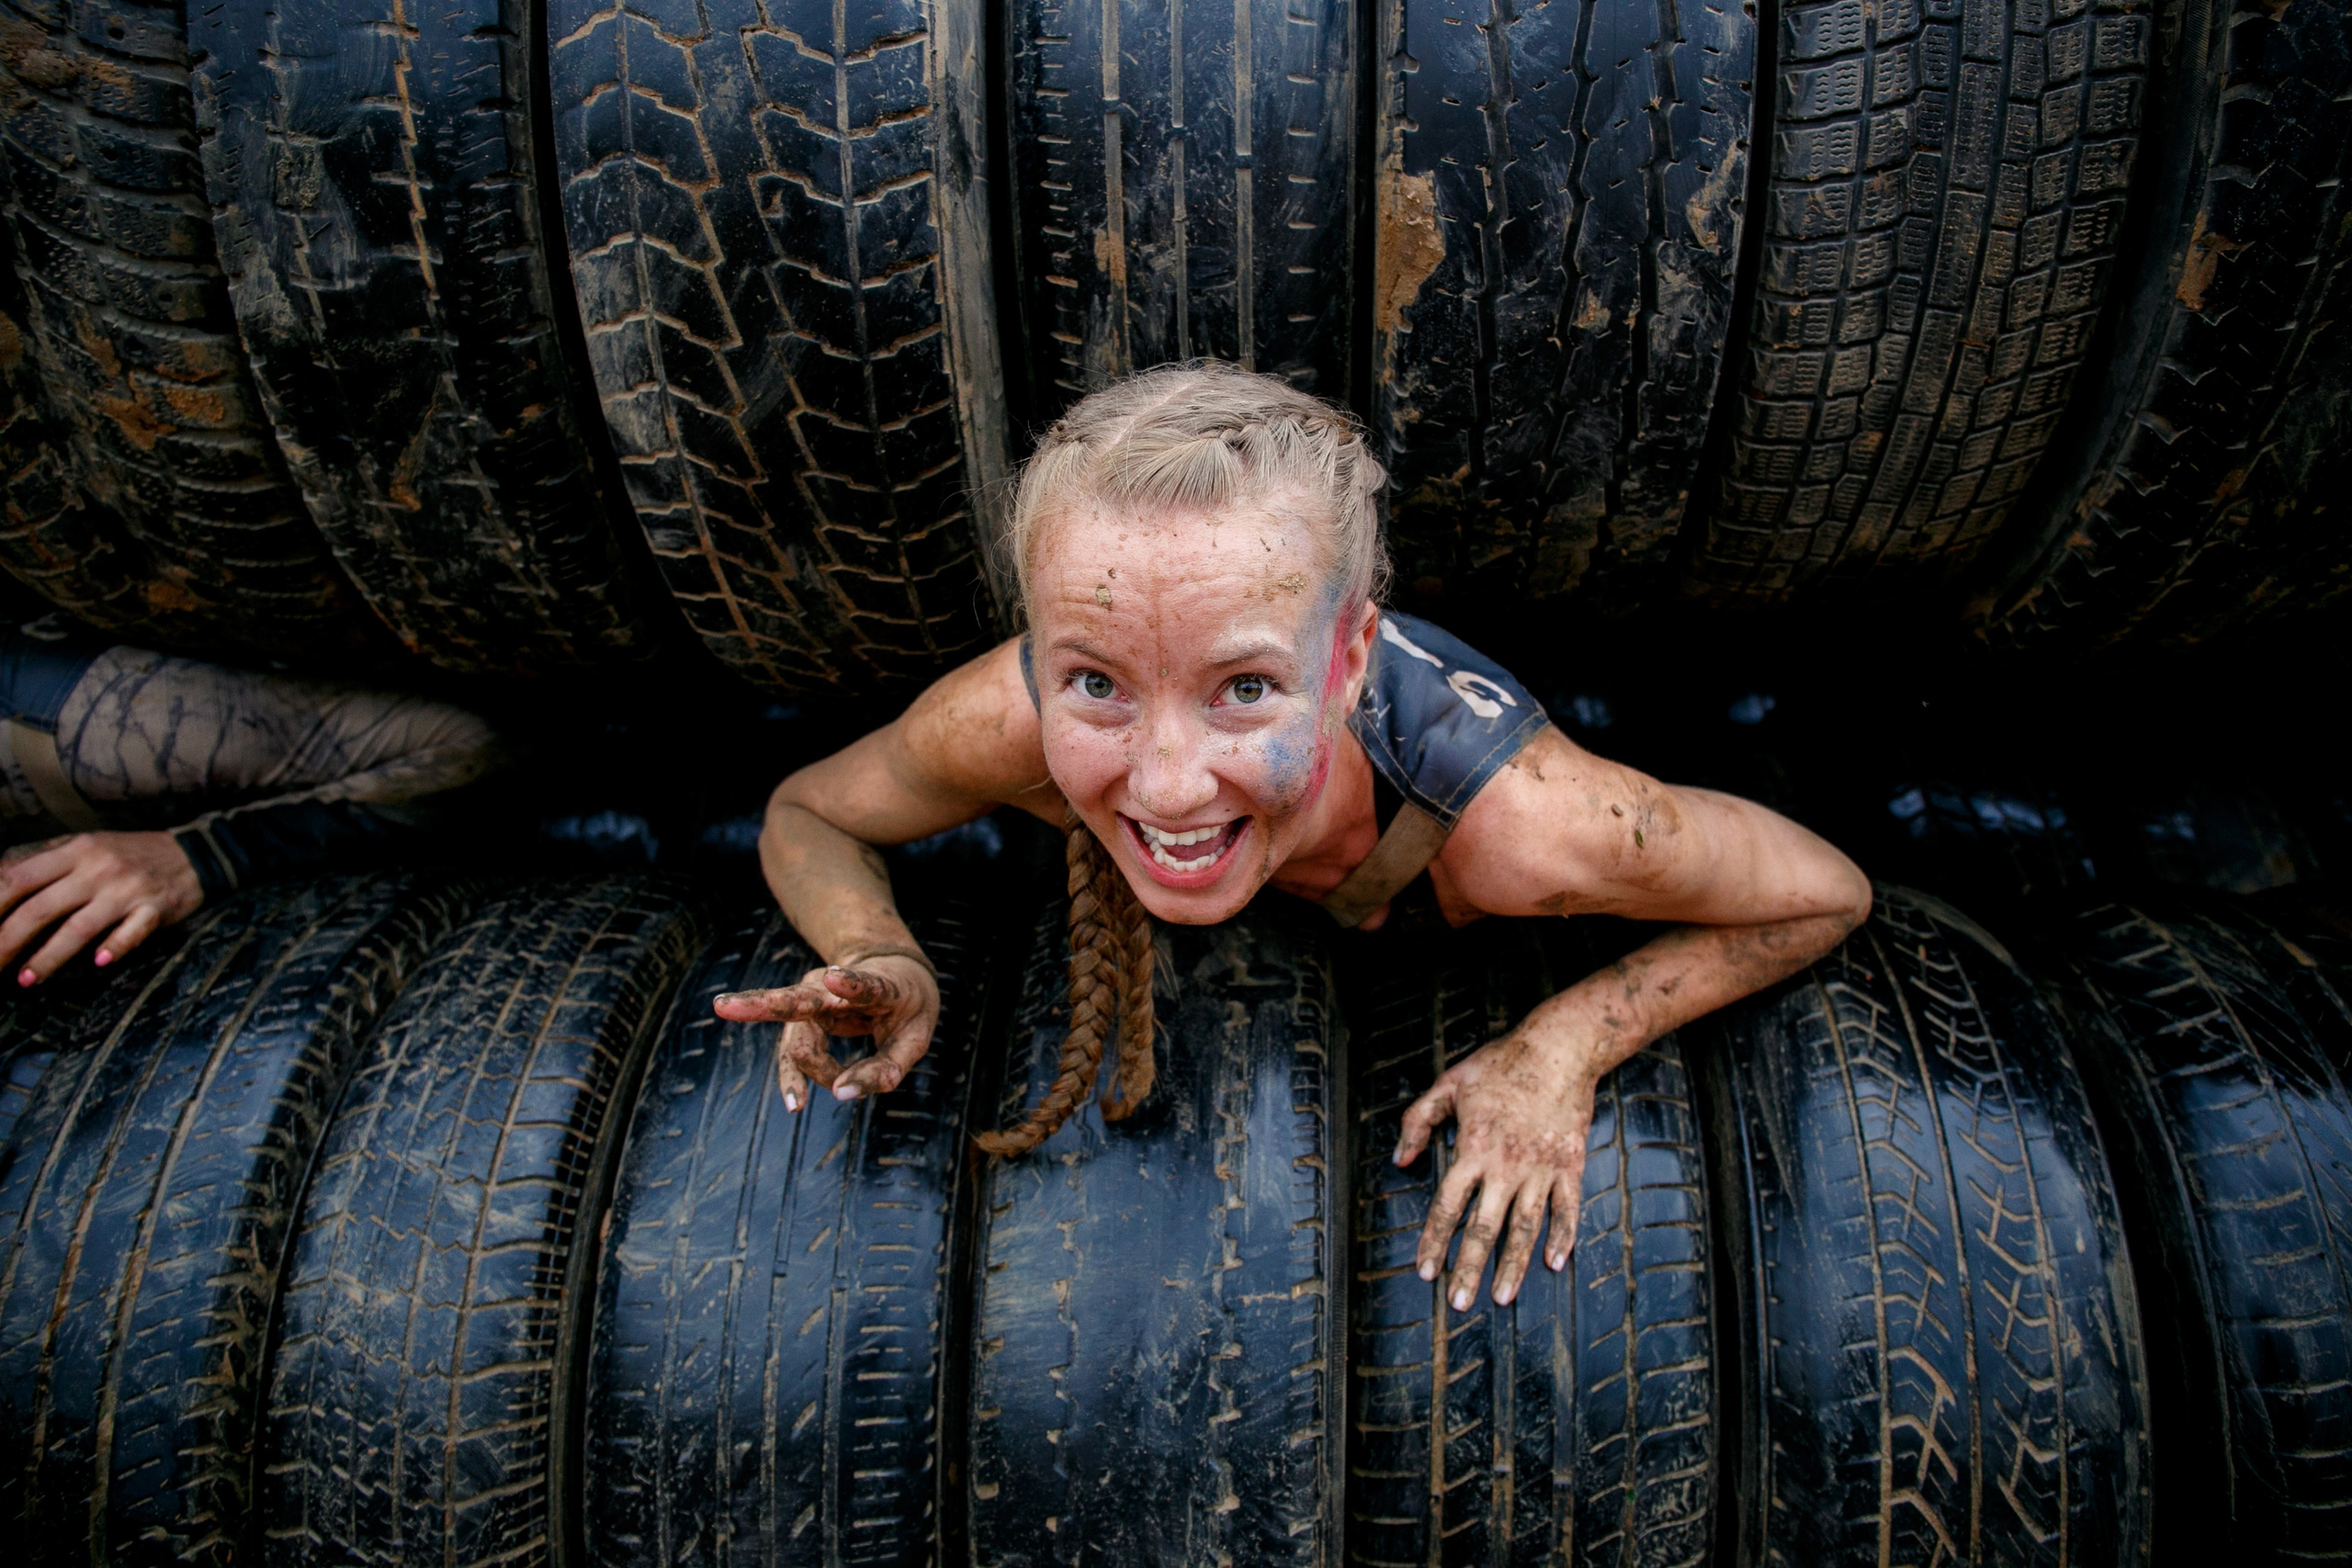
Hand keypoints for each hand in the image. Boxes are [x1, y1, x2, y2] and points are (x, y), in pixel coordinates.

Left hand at [0, 831, 205, 985]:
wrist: (196, 852)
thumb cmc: (130, 854)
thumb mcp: (86, 846)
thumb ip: (45, 863)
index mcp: (76, 851)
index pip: (20, 878)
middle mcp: (98, 869)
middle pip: (41, 908)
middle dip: (8, 940)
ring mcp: (127, 890)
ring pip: (79, 927)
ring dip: (49, 956)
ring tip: (25, 980)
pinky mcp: (155, 910)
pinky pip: (132, 933)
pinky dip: (115, 948)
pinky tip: (98, 963)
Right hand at [712, 953, 938, 1111]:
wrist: (896, 973)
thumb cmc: (907, 1008)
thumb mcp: (915, 1039)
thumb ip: (887, 1068)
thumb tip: (842, 1095)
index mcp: (873, 985)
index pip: (862, 984)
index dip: (849, 982)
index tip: (831, 976)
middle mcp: (832, 988)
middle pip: (798, 1001)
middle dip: (763, 1005)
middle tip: (724, 1008)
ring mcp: (811, 1002)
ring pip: (796, 1039)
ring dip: (813, 1072)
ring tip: (804, 1103)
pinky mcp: (802, 1021)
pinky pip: (793, 1053)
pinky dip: (793, 1079)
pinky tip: (794, 1102)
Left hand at [1393, 1023, 1599, 1309]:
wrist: (1559, 1048)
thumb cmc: (1500, 1064)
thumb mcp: (1448, 1084)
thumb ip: (1418, 1121)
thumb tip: (1400, 1160)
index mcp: (1473, 1149)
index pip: (1447, 1206)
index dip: (1434, 1241)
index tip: (1426, 1272)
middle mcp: (1506, 1166)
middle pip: (1484, 1228)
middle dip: (1469, 1268)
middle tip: (1459, 1304)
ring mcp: (1541, 1168)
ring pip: (1525, 1227)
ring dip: (1513, 1266)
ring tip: (1501, 1297)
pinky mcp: (1569, 1164)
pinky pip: (1567, 1208)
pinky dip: (1563, 1237)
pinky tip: (1554, 1263)